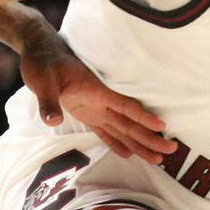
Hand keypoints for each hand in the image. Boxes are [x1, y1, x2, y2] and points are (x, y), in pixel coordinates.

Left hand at [17, 29, 173, 165]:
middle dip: (150, 137)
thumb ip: (48, 101)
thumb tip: (53, 121)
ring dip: (139, 143)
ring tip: (157, 160)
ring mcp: (96, 106)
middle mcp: (101, 99)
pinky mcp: (86, 112)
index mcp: (97, 88)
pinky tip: (129, 154)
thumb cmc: (42, 61)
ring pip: (122, 128)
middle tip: (170, 150)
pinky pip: (105, 130)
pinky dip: (116, 142)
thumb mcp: (42, 80)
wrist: (39, 50)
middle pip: (130, 122)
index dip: (143, 117)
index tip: (162, 127)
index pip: (125, 105)